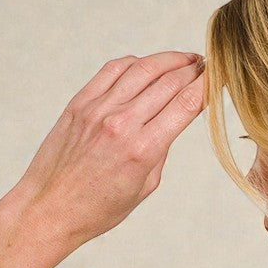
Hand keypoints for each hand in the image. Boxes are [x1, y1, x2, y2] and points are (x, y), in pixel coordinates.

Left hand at [2, 50, 206, 248]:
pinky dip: (135, 63)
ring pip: (142, 69)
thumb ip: (161, 150)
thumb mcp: (144, 187)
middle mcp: (122, 123)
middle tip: (205, 63)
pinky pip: (113, 70)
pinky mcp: (80, 103)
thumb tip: (172, 120)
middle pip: (168, 81)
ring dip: (167, 59)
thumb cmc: (99, 208)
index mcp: (143, 149)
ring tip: (182, 59)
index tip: (218, 77)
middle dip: (191, 69)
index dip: (206, 86)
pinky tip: (147, 65)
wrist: (50, 208)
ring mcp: (98, 109)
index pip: (185, 104)